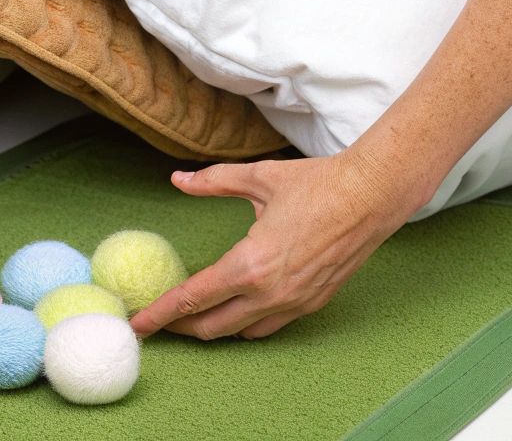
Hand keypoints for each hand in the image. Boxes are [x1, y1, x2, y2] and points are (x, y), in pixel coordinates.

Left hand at [130, 148, 423, 339]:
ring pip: (242, 333)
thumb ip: (211, 183)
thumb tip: (178, 180)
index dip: (161, 314)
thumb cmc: (317, 184)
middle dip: (182, 328)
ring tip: (195, 317)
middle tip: (160, 321)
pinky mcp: (313, 303)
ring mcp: (294, 303)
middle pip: (213, 327)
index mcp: (250, 264)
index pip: (193, 299)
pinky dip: (247, 324)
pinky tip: (238, 310)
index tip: (139, 323)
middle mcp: (270, 293)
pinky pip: (271, 326)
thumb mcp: (257, 178)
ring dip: (215, 328)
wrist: (372, 196)